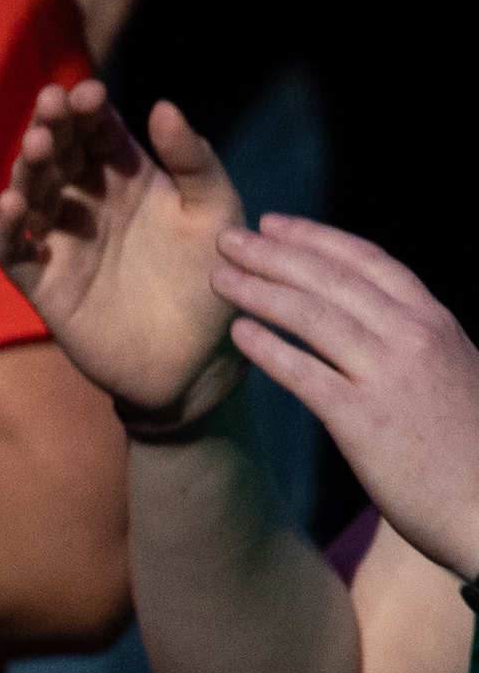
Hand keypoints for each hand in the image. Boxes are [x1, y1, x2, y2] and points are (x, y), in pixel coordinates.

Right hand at [0, 79, 242, 424]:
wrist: (199, 363)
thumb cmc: (215, 282)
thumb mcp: (216, 214)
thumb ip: (194, 162)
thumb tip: (163, 105)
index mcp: (127, 177)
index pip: (98, 131)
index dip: (88, 110)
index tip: (89, 93)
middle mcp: (87, 201)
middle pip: (59, 153)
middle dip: (52, 126)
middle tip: (52, 105)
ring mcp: (60, 239)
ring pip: (30, 192)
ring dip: (29, 167)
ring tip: (39, 147)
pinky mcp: (41, 280)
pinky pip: (13, 248)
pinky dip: (7, 227)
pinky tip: (13, 206)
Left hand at [215, 215, 478, 573]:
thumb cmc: (470, 449)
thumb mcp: (454, 374)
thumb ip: (415, 345)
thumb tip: (370, 323)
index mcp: (437, 324)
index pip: (370, 262)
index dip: (317, 238)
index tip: (274, 224)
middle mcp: (415, 340)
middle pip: (331, 280)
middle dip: (274, 253)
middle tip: (228, 238)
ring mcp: (390, 378)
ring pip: (312, 317)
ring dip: (259, 291)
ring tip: (218, 278)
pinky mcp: (365, 421)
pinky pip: (304, 374)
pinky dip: (268, 349)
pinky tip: (237, 334)